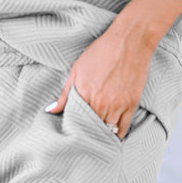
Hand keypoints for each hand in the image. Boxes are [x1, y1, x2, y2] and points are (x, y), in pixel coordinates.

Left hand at [44, 24, 151, 138]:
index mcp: (84, 94)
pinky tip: (112, 137)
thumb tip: (51, 110)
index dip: (72, 129)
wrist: (129, 42)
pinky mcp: (131, 105)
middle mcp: (99, 103)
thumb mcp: (77, 69)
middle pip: (89, 129)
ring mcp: (116, 106)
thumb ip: (65, 93)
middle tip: (82, 140)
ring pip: (106, 131)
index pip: (74, 121)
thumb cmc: (102, 52)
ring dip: (100, 137)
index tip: (70, 133)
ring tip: (95, 140)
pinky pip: (123, 128)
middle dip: (85, 135)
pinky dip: (117, 135)